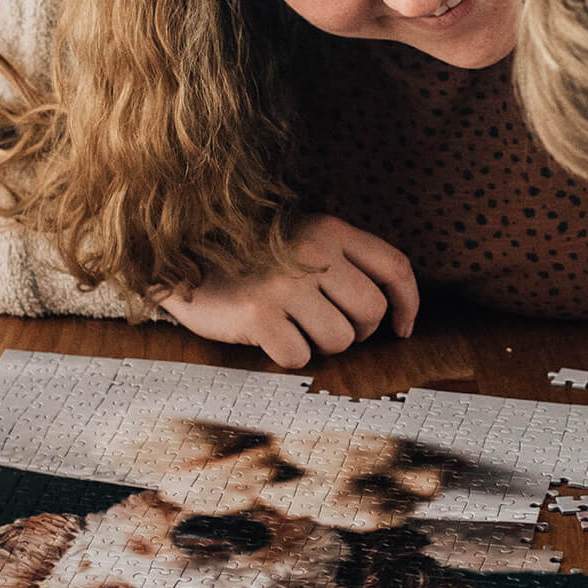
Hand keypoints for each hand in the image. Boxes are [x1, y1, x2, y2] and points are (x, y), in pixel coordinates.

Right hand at [154, 214, 418, 367]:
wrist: (179, 257)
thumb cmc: (250, 258)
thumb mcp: (301, 241)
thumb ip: (342, 261)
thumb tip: (390, 312)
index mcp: (331, 230)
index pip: (395, 267)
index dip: (408, 304)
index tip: (402, 329)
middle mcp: (314, 252)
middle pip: (371, 312)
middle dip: (357, 332)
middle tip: (325, 327)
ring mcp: (286, 283)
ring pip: (340, 340)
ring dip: (320, 345)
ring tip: (291, 326)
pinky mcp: (259, 313)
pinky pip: (299, 357)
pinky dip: (287, 355)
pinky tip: (266, 335)